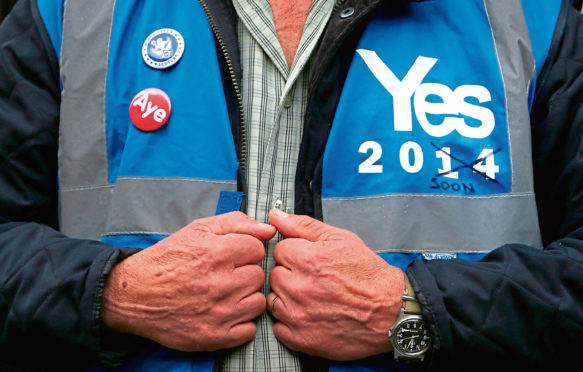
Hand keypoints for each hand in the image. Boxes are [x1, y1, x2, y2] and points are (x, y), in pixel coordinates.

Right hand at [100, 212, 275, 351]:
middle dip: (245, 273)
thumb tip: (268, 229)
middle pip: (259, 276)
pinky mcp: (214, 336)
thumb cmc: (167, 260)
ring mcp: (219, 312)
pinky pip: (249, 330)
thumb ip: (237, 223)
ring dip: (245, 297)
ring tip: (225, 293)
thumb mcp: (199, 229)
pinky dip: (240, 323)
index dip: (245, 251)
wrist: (135, 294)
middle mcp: (220, 283)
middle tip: (225, 275)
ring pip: (258, 302)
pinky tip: (225, 312)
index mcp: (217, 253)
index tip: (231, 256)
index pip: (258, 249)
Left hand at [267, 209, 403, 359]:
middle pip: (274, 275)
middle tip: (313, 280)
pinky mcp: (302, 339)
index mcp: (307, 260)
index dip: (295, 253)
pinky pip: (278, 328)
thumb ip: (303, 225)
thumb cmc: (368, 275)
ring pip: (273, 301)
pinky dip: (290, 322)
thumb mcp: (340, 239)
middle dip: (290, 275)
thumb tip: (275, 214)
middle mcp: (298, 288)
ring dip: (287, 298)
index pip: (279, 250)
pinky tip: (308, 316)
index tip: (310, 261)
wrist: (390, 312)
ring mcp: (298, 315)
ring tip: (312, 297)